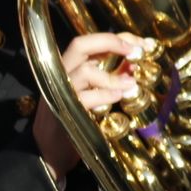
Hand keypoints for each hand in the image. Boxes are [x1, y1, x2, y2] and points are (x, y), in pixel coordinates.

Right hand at [34, 31, 145, 177]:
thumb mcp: (95, 95)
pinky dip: (106, 94)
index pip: (90, 42)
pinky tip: (120, 96)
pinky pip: (86, 97)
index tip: (141, 43)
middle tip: (136, 51)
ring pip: (84, 70)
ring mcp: (59, 92)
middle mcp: (61, 74)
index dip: (116, 38)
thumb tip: (136, 64)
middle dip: (111, 42)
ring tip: (132, 83)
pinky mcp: (63, 111)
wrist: (48, 153)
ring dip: (113, 75)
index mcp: (70, 68)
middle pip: (81, 44)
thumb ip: (112, 78)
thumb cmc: (76, 122)